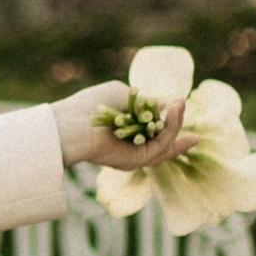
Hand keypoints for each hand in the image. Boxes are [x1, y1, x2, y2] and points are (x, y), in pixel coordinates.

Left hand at [52, 80, 194, 173]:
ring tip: (180, 103)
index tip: (178, 103)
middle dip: (177, 124)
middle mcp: (131, 146)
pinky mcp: (137, 160)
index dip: (166, 120)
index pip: (152, 130)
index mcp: (126, 132)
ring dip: (176, 123)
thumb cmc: (90, 105)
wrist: (71, 124)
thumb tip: (163, 103)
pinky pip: (160, 146)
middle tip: (183, 103)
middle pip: (163, 141)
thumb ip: (144, 101)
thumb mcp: (120, 94)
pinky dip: (171, 128)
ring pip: (165, 144)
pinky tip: (174, 110)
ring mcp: (135, 155)